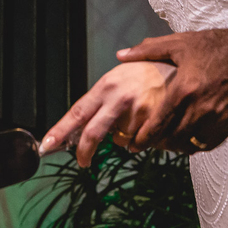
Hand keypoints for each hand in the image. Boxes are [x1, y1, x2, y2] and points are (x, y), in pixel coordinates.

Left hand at [39, 61, 173, 166]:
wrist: (181, 65)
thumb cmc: (148, 70)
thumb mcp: (120, 75)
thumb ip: (103, 95)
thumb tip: (85, 120)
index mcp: (106, 86)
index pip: (77, 112)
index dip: (60, 131)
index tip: (46, 145)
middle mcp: (119, 99)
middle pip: (94, 134)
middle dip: (85, 152)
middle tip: (83, 162)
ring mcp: (138, 112)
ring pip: (122, 142)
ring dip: (127, 138)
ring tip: (139, 118)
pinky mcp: (155, 124)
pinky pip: (143, 144)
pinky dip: (145, 140)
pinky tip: (152, 123)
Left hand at [117, 25, 227, 154]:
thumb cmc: (216, 45)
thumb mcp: (180, 43)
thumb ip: (148, 51)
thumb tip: (121, 55)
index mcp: (183, 91)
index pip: (157, 125)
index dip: (143, 139)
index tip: (133, 144)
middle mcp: (199, 110)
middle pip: (172, 140)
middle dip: (157, 144)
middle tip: (149, 142)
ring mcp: (218, 120)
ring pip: (190, 145)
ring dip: (176, 146)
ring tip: (168, 140)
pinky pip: (210, 144)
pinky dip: (197, 144)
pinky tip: (191, 137)